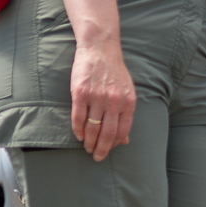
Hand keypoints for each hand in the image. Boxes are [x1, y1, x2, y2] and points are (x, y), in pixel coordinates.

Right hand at [69, 37, 134, 162]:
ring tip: (87, 148)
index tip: (109, 151)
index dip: (115, 143)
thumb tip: (126, 139)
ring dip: (89, 141)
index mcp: (128, 101)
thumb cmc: (114, 72)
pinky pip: (78, 117)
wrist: (100, 49)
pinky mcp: (81, 92)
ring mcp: (97, 97)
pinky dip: (78, 129)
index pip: (123, 130)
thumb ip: (126, 114)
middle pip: (108, 132)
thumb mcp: (127, 91)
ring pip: (92, 127)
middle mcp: (114, 101)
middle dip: (102, 148)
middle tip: (97, 157)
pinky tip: (78, 135)